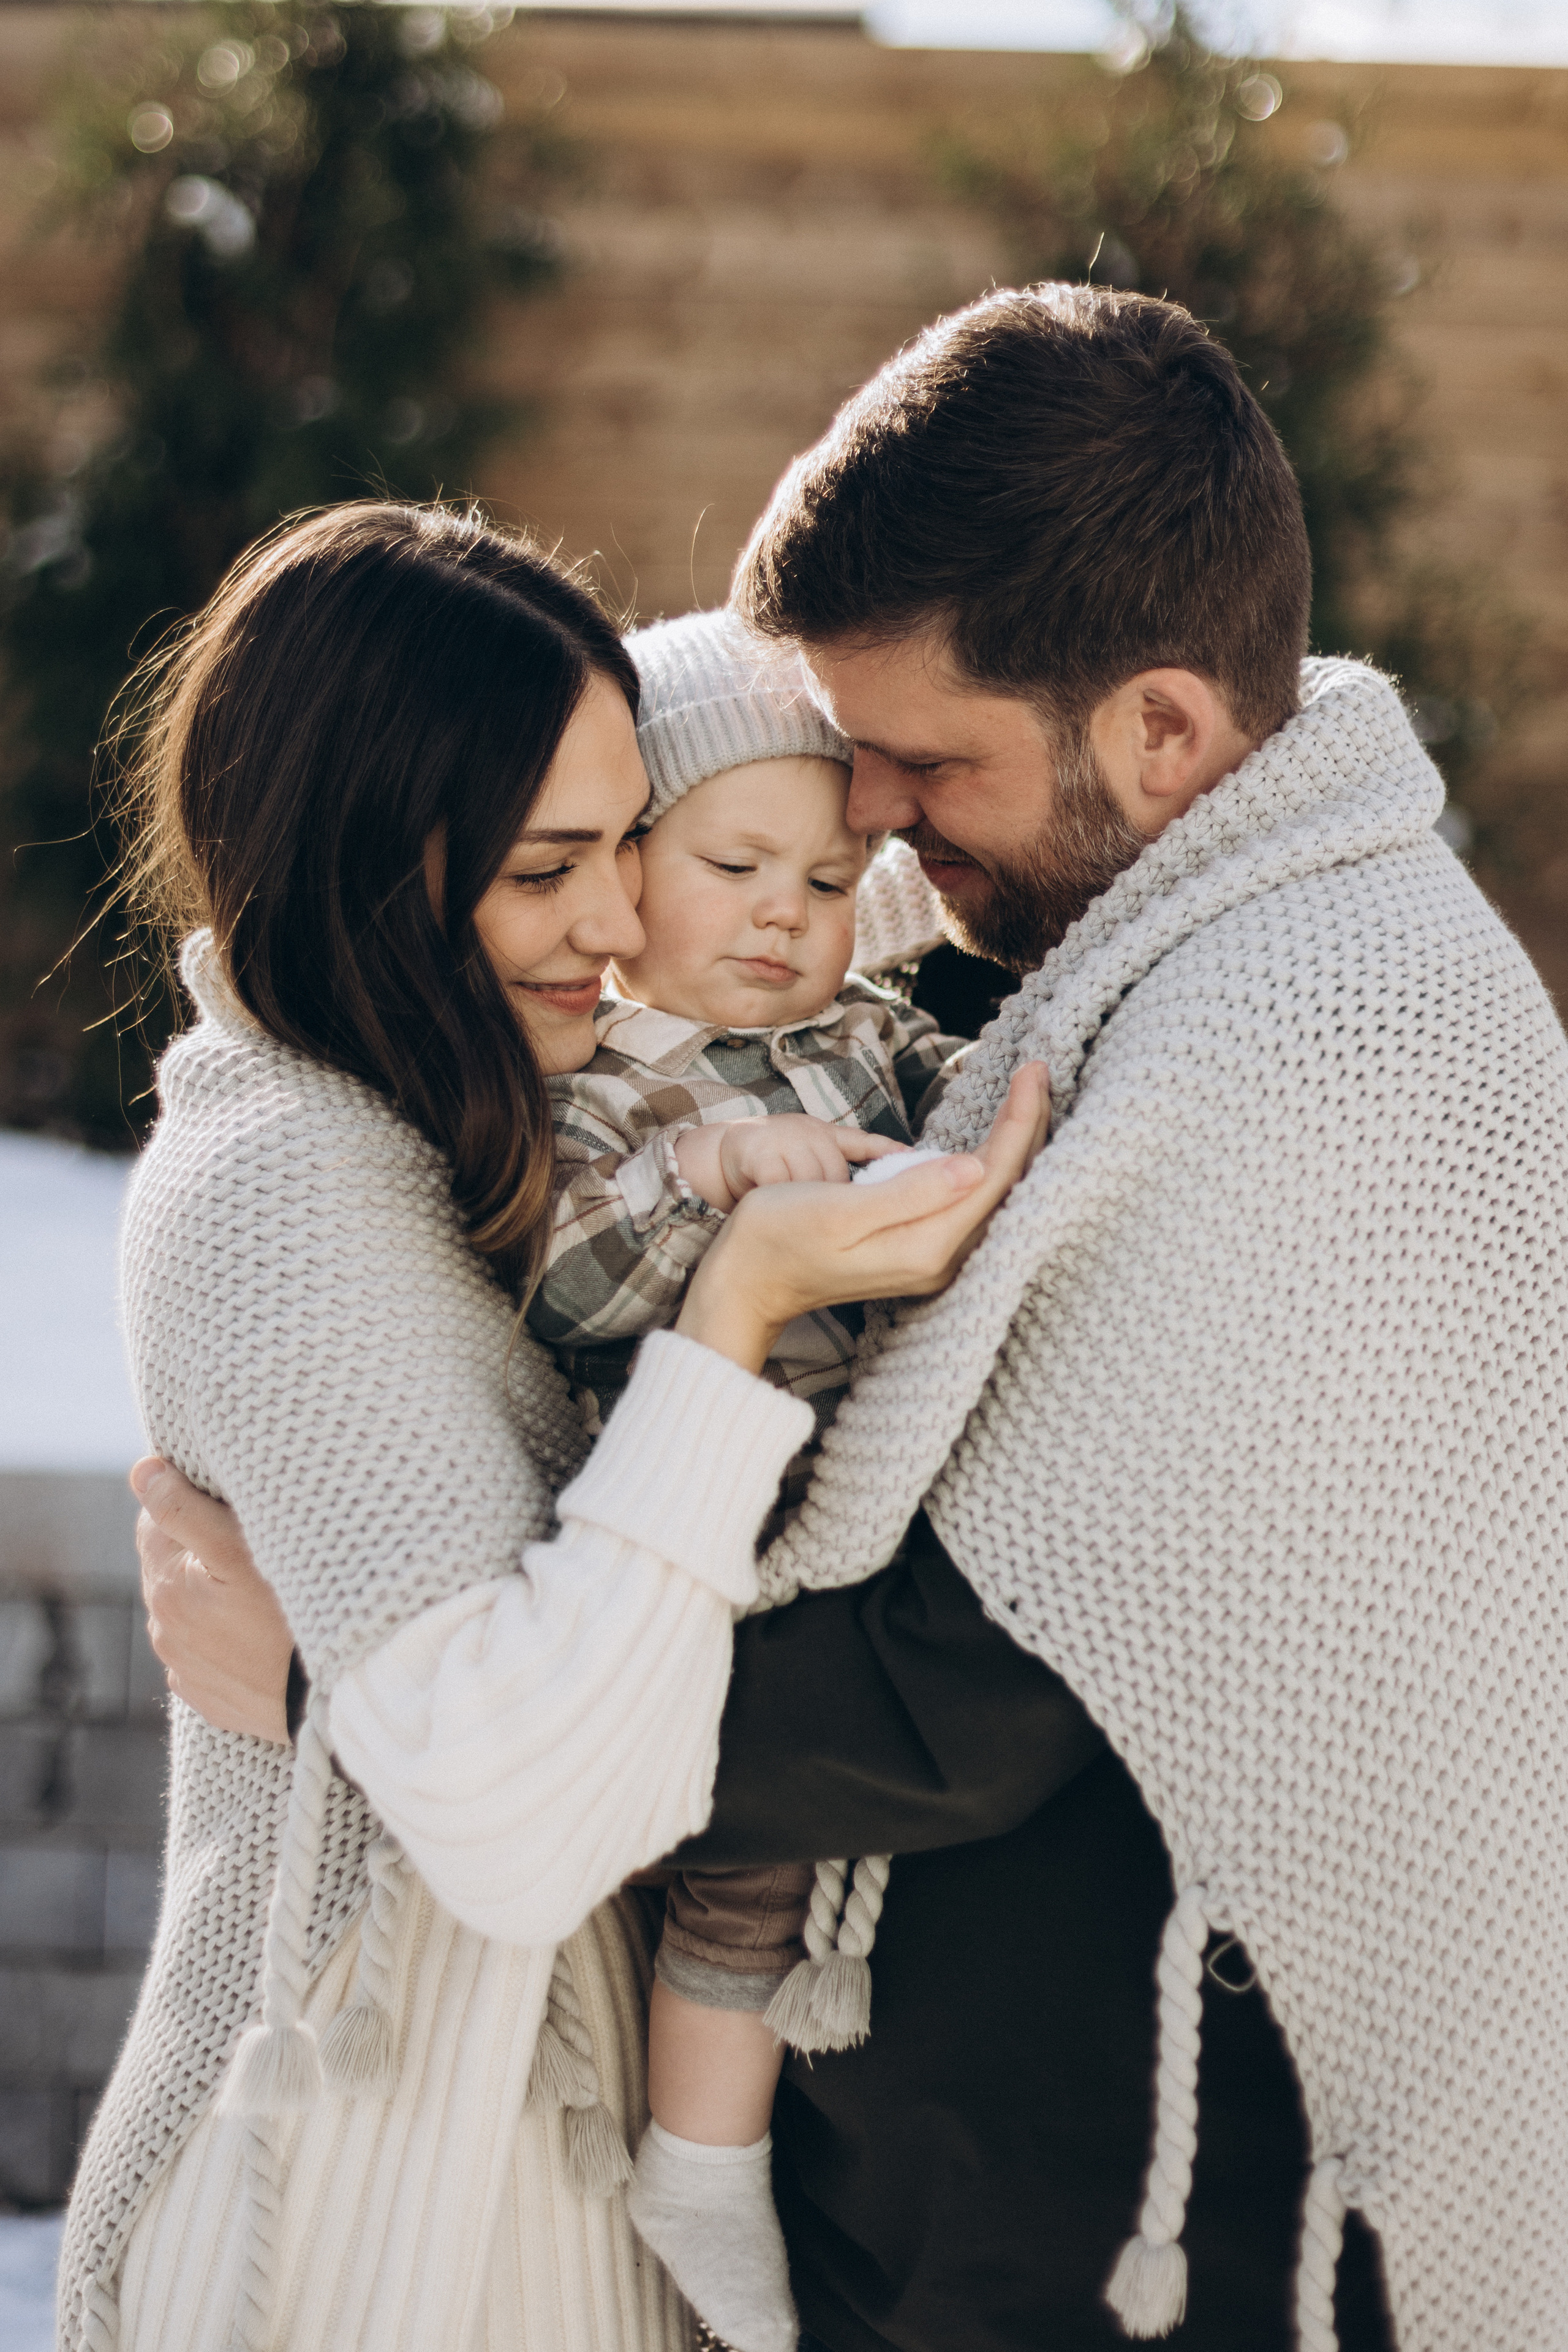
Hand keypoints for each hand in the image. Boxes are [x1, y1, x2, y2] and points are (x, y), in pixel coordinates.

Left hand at [131, 1459, 293, 1742]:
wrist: (332, 1692)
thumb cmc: (291, 1612)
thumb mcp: (237, 1549)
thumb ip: (182, 1508)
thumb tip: (141, 1472)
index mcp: (165, 1588)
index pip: (155, 1522)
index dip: (190, 1504)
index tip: (231, 1509)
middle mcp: (165, 1632)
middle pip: (171, 1567)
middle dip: (201, 1550)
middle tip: (255, 1550)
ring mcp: (186, 1670)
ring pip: (189, 1609)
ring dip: (211, 1594)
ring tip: (261, 1594)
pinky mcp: (210, 1697)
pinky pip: (206, 1653)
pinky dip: (223, 1637)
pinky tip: (259, 1633)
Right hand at [676, 1063, 1049, 1371]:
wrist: (746, 1281)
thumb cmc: (778, 1235)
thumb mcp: (837, 1209)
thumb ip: (908, 1193)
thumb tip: (973, 1167)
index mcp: (925, 1246)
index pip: (994, 1175)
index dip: (1019, 1120)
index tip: (1031, 1071)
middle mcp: (940, 1260)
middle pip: (1008, 1188)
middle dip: (1029, 1126)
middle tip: (1040, 1072)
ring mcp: (934, 1261)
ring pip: (997, 1196)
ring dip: (1017, 1145)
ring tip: (1031, 1096)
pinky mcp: (922, 1251)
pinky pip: (976, 1203)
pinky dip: (996, 1164)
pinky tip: (1000, 1139)